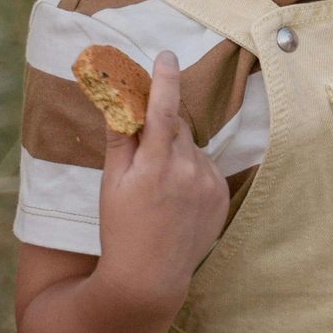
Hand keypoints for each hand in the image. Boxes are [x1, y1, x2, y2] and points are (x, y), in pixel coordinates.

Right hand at [98, 52, 230, 320]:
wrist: (150, 276)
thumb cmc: (121, 228)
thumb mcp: (111, 183)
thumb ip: (119, 139)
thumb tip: (118, 101)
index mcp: (154, 164)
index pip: (163, 108)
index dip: (164, 79)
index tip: (166, 55)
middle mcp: (187, 169)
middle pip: (177, 125)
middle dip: (162, 125)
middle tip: (144, 150)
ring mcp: (208, 183)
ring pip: (191, 148)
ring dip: (175, 153)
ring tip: (158, 189)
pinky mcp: (221, 195)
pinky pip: (205, 168)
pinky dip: (191, 172)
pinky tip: (176, 199)